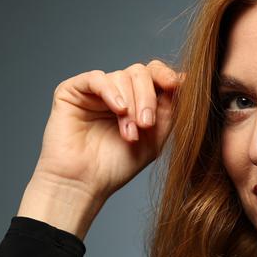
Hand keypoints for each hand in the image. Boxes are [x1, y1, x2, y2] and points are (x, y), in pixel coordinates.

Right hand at [31, 59, 186, 210]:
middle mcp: (115, 92)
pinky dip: (112, 92)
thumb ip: (169, 110)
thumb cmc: (116, 166)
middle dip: (148, 97)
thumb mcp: (154, 138)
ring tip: (129, 134)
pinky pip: (97, 78)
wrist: (84, 183)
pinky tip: (119, 110)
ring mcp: (94, 91)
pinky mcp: (72, 91)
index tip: (176, 86)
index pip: (153, 74)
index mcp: (134, 100)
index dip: (165, 75)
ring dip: (130, 105)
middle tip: (147, 124)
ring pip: (121, 76)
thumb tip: (184, 78)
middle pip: (140, 73)